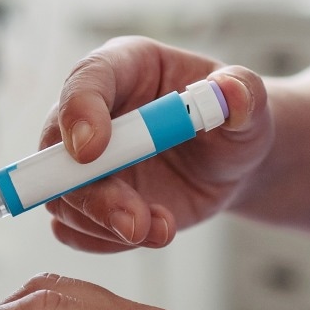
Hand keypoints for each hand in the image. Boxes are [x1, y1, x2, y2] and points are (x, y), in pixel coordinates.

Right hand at [39, 39, 272, 251]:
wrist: (231, 164)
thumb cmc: (234, 122)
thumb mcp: (250, 105)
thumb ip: (243, 93)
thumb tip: (230, 93)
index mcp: (124, 68)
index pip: (87, 79)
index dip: (80, 111)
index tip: (92, 150)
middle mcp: (93, 112)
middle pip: (58, 149)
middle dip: (90, 190)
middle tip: (134, 221)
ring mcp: (86, 161)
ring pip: (62, 196)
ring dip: (104, 223)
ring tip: (163, 230)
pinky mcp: (91, 201)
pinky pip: (74, 230)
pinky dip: (106, 241)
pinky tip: (152, 234)